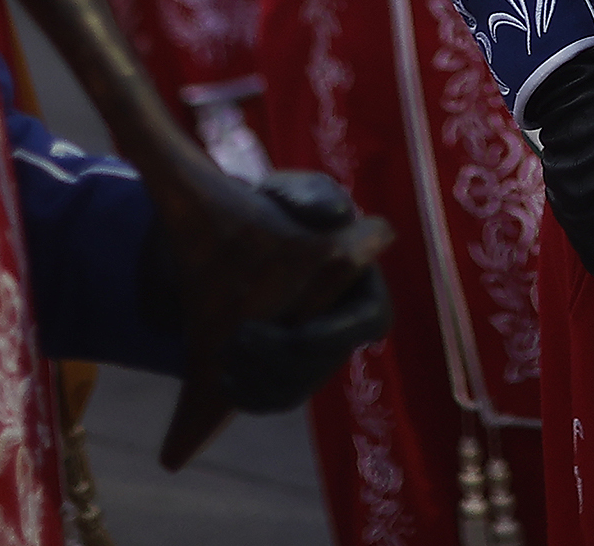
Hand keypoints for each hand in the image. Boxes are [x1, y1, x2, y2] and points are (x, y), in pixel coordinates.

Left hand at [218, 170, 395, 412]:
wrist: (235, 238)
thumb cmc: (278, 210)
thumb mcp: (293, 194)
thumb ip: (312, 197)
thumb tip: (337, 212)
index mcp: (362, 286)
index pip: (373, 321)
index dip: (340, 333)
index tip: (300, 329)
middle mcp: (344, 330)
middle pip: (327, 362)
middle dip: (285, 358)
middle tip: (241, 338)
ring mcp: (316, 360)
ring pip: (298, 387)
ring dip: (260, 378)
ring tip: (224, 355)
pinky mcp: (286, 378)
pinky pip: (273, 400)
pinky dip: (247, 395)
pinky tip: (220, 379)